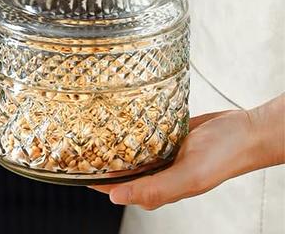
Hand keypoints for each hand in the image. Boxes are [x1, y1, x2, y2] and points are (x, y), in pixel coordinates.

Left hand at [90, 95, 284, 209]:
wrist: (245, 131)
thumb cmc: (224, 157)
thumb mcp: (190, 176)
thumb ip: (155, 189)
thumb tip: (115, 198)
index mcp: (158, 187)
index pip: (116, 186)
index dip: (93, 180)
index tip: (70, 168)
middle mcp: (157, 171)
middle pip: (119, 168)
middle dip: (97, 159)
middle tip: (74, 142)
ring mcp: (161, 152)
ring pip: (129, 150)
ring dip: (111, 142)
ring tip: (88, 128)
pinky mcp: (166, 135)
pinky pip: (142, 133)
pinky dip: (129, 128)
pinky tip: (116, 118)